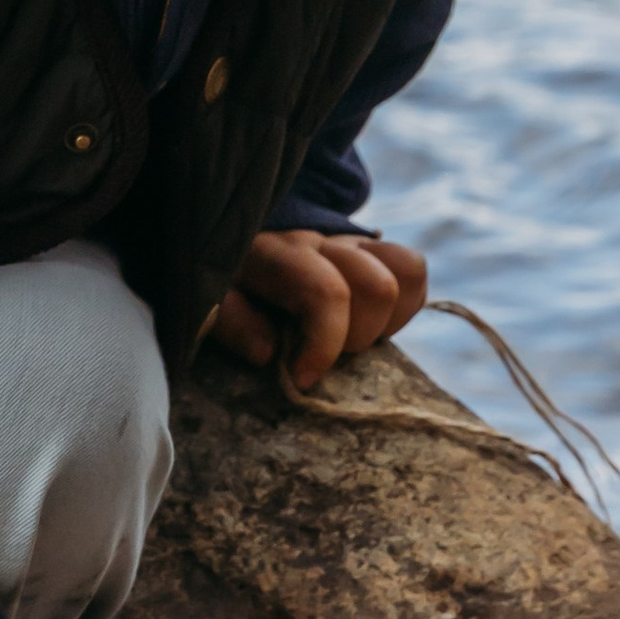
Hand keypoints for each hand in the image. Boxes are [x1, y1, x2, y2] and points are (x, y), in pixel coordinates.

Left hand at [217, 227, 427, 391]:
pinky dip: (401, 307)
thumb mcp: (207, 304)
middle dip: (357, 338)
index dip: (324, 346)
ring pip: (405, 271)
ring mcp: (349, 241)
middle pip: (377, 286)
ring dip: (384, 321)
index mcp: (276, 252)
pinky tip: (367, 325)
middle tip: (323, 356)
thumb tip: (266, 352)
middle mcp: (320, 239)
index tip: (302, 379)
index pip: (326, 293)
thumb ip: (232, 323)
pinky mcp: (370, 249)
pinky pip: (412, 270)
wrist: (233, 249)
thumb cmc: (217, 286)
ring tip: (348, 340)